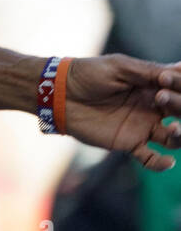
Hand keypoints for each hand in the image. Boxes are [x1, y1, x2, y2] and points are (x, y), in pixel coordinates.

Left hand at [63, 55, 180, 170]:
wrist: (61, 94)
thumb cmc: (89, 74)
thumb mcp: (119, 67)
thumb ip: (148, 71)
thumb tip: (180, 68)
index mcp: (151, 85)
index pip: (178, 88)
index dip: (180, 87)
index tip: (167, 82)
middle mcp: (152, 107)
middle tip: (162, 99)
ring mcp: (142, 127)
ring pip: (173, 138)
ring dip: (179, 136)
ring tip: (173, 130)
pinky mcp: (129, 143)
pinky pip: (150, 159)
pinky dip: (161, 163)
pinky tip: (167, 161)